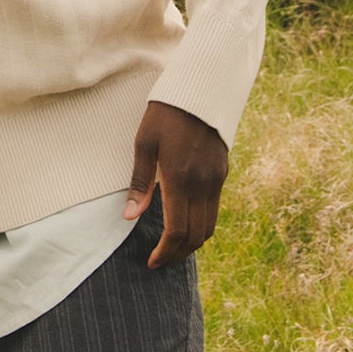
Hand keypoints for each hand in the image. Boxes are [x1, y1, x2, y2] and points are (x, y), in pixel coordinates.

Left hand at [125, 99, 229, 267]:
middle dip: (179, 254)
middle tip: (161, 260)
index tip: (152, 262)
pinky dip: (202, 224)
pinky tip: (187, 221)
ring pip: (210, 226)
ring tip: (174, 247)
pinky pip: (215, 209)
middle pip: (197, 236)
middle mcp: (203, 185)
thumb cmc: (164, 115)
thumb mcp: (144, 143)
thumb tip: (129, 216)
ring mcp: (216, 180)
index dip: (165, 252)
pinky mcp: (222, 173)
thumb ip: (140, 182)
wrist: (200, 90)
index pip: (177, 231)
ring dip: (193, 242)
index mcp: (180, 179)